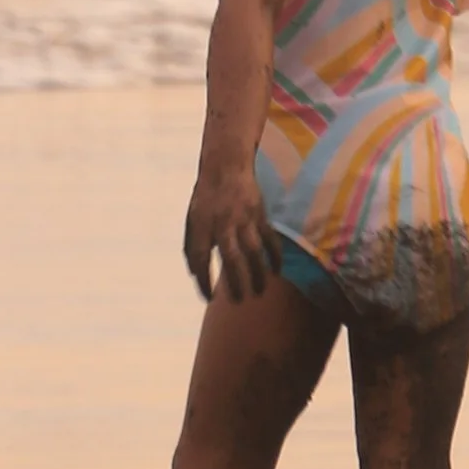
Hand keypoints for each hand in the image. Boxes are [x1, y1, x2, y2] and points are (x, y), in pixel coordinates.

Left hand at [184, 169, 283, 304]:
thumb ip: (192, 245)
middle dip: (235, 282)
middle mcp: (223, 223)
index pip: (201, 258)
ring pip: (253, 250)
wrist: (226, 167)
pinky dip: (274, 255)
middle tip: (238, 301)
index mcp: (202, 225)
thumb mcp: (191, 219)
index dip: (204, 280)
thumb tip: (195, 273)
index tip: (209, 298)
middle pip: (231, 257)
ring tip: (259, 292)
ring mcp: (244, 218)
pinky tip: (276, 271)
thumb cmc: (205, 198)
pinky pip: (269, 238)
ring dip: (257, 272)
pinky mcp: (260, 214)